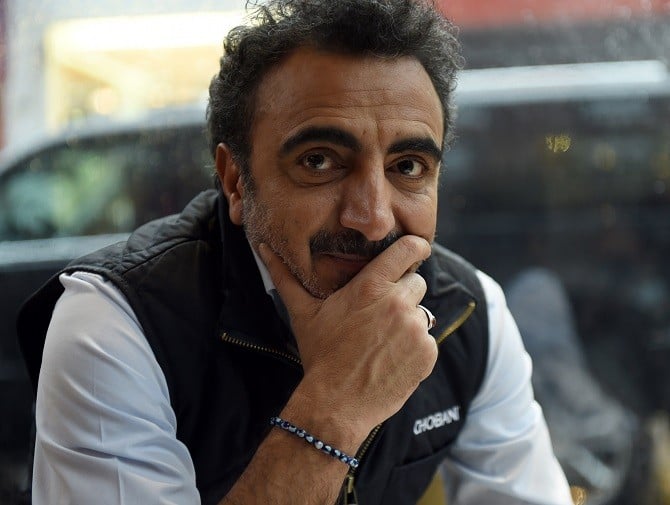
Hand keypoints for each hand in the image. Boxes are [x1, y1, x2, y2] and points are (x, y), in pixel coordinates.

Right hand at [258, 236, 437, 443]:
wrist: (337, 403)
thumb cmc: (320, 355)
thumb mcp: (303, 313)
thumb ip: (286, 277)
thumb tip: (262, 248)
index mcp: (371, 286)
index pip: (409, 248)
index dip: (414, 248)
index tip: (414, 252)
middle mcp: (398, 303)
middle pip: (417, 282)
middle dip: (402, 293)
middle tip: (379, 315)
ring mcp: (416, 329)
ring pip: (422, 313)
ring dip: (407, 323)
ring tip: (381, 342)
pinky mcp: (427, 354)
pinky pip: (427, 341)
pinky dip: (414, 349)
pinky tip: (391, 359)